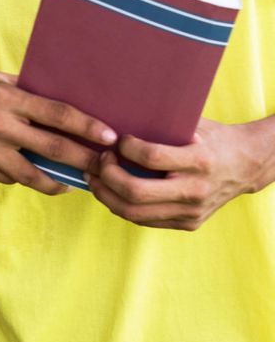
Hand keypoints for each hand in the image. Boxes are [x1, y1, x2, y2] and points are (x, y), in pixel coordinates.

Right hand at [0, 65, 116, 193]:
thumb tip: (70, 105)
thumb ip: (29, 93)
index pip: (56, 114)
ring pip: (33, 175)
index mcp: (5, 97)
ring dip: (60, 180)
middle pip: (52, 148)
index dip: (86, 127)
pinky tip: (38, 175)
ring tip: (77, 181)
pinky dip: (27, 177)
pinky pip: (10, 178)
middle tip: (107, 166)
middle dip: (85, 159)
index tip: (110, 137)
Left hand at [86, 117, 269, 229]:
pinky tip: (110, 191)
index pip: (151, 157)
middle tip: (99, 160)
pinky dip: (121, 206)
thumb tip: (117, 118)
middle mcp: (196, 189)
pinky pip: (144, 219)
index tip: (117, 139)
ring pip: (134, 212)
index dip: (125, 148)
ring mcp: (192, 211)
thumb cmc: (212, 138)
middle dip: (107, 175)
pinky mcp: (189, 223)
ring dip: (106, 195)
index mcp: (199, 160)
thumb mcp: (192, 125)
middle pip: (136, 191)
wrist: (246, 165)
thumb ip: (161, 125)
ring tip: (94, 178)